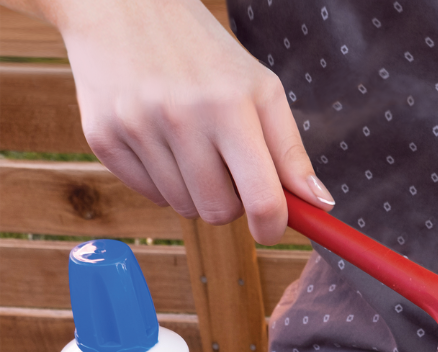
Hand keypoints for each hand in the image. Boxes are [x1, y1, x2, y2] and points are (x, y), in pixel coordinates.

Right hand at [51, 0, 332, 242]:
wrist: (121, 5)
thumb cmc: (205, 55)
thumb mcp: (259, 90)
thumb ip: (290, 152)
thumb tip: (320, 205)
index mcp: (229, 105)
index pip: (262, 200)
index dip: (273, 227)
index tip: (271, 228)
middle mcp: (180, 117)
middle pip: (220, 212)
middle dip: (231, 202)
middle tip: (225, 166)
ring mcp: (136, 127)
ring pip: (184, 208)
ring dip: (196, 191)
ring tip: (190, 145)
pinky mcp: (102, 136)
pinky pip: (150, 195)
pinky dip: (162, 181)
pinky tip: (160, 141)